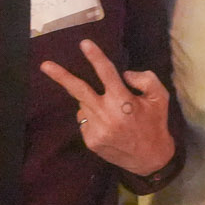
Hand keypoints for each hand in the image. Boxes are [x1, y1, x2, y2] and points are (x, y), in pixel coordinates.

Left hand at [40, 38, 174, 178]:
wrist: (150, 160)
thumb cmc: (155, 124)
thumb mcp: (160, 98)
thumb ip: (145, 80)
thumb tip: (124, 74)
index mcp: (124, 101)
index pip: (107, 73)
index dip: (95, 57)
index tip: (84, 44)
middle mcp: (107, 115)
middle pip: (79, 90)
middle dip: (61, 76)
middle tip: (45, 65)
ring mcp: (96, 129)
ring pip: (83, 105)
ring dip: (91, 102)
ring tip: (110, 112)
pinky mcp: (90, 141)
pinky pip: (84, 120)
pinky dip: (92, 116)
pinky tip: (107, 125)